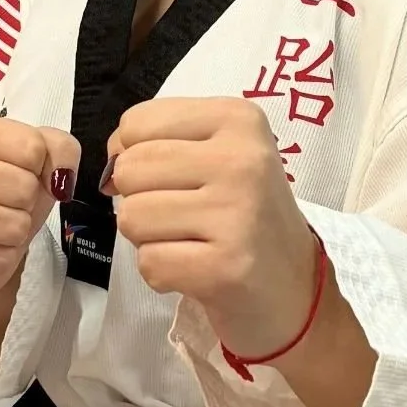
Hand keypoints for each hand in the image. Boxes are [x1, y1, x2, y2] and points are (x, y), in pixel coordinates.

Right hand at [0, 112, 79, 303]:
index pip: (32, 146)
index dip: (40, 166)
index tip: (22, 171)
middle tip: (7, 202)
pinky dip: (1, 256)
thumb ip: (60, 149)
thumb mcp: (38, 157)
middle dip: (28, 200)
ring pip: (13, 224)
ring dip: (16, 230)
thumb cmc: (5, 192)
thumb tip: (60, 180)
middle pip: (23, 186)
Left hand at [102, 97, 318, 358]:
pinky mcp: (227, 266)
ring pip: (132, 215)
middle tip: (179, 215)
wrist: (295, 288)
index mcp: (238, 118)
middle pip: (131, 168)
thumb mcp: (219, 154)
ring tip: (189, 241)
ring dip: (147, 238)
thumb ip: (162, 142)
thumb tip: (110, 165)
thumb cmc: (245, 214)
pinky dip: (161, 273)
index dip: (130, 153)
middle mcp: (242, 157)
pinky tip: (195, 269)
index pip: (138, 122)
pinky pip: (149, 262)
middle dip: (138, 198)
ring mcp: (237, 211)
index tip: (162, 177)